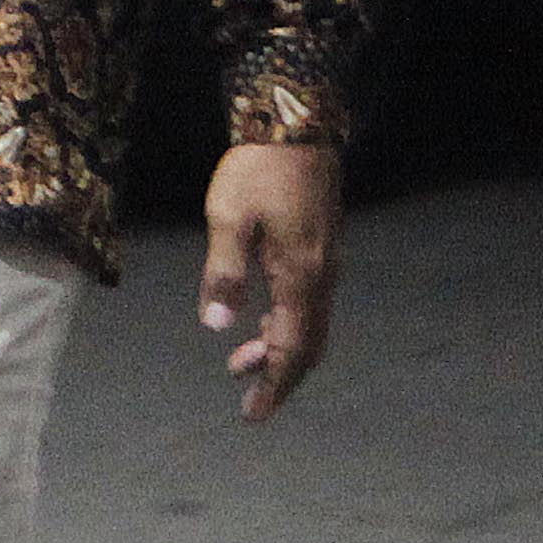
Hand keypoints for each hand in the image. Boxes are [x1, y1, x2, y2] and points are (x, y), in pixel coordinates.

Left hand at [200, 138, 341, 420]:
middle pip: (308, 345)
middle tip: (250, 405)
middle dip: (280, 377)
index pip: (291, 347)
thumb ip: (223, 273)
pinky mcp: (319, 251)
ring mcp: (325, 264)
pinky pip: (308, 305)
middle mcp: (321, 277)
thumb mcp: (228, 218)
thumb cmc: (257, 171)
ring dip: (279, 351)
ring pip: (309, 325)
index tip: (255, 414)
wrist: (296, 129)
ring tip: (240, 367)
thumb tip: (217, 326)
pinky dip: (285, 326)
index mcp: (300, 275)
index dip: (274, 383)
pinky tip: (259, 325)